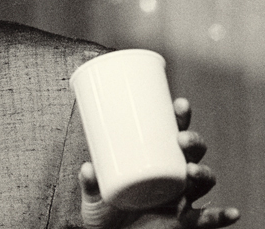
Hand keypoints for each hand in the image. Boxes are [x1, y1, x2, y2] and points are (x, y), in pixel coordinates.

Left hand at [78, 98, 239, 228]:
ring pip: (202, 181)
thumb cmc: (104, 208)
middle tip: (181, 138)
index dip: (180, 118)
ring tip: (191, 169)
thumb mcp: (94, 194)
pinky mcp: (184, 221)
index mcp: (155, 159)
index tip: (179, 104)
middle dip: (193, 142)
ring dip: (203, 172)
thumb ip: (90, 181)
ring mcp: (181, 198)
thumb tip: (88, 167)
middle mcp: (173, 175)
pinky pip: (208, 219)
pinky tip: (232, 213)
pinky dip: (221, 216)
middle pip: (192, 153)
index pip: (171, 133)